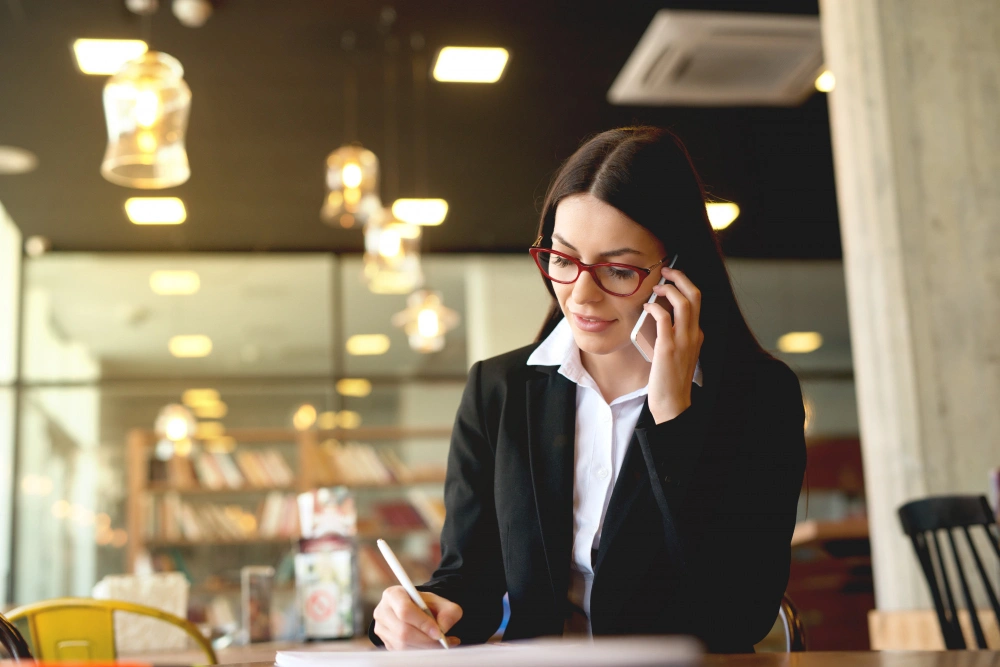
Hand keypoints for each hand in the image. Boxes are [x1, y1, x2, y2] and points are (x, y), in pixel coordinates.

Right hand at [373, 586, 462, 649]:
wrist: (417, 611)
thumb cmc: (427, 605)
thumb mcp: (441, 603)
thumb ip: (448, 612)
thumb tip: (443, 628)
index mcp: (393, 594)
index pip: (405, 611)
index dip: (423, 623)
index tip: (439, 632)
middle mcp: (382, 611)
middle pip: (403, 632)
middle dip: (426, 640)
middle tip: (444, 642)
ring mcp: (381, 629)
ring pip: (402, 645)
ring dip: (424, 648)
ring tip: (441, 644)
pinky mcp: (385, 643)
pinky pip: (402, 652)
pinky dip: (419, 652)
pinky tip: (431, 646)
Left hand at [643, 266, 703, 423]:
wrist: (672, 403)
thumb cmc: (669, 380)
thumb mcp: (676, 353)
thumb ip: (672, 336)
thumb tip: (656, 317)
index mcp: (697, 335)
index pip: (697, 302)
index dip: (685, 285)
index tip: (672, 279)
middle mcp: (694, 334)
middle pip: (695, 295)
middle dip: (682, 277)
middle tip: (667, 271)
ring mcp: (683, 340)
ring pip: (684, 302)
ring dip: (670, 289)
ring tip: (658, 287)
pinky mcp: (668, 347)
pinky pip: (664, 318)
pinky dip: (655, 307)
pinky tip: (647, 307)